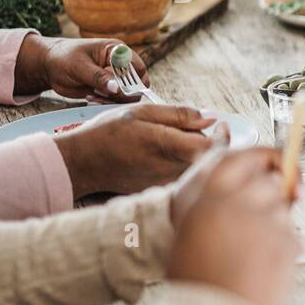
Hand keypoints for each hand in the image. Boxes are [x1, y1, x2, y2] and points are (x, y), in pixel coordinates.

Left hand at [15, 33, 147, 102]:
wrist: (48, 66)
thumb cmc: (63, 58)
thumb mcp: (79, 67)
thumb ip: (99, 78)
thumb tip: (117, 89)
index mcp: (117, 51)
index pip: (138, 68)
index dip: (136, 81)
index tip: (122, 91)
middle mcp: (120, 65)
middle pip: (136, 85)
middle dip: (122, 94)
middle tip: (104, 96)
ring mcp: (114, 78)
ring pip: (126, 95)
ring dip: (112, 100)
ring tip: (93, 96)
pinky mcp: (108, 89)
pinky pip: (115, 101)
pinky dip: (105, 102)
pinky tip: (90, 97)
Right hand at [52, 104, 218, 198]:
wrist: (82, 164)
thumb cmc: (107, 133)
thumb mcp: (141, 112)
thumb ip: (179, 114)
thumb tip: (210, 117)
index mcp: (165, 145)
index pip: (211, 148)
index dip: (223, 137)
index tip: (220, 125)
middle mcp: (169, 169)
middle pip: (207, 158)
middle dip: (207, 142)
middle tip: (190, 128)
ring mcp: (165, 184)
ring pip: (196, 168)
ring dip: (195, 154)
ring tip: (171, 141)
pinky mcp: (160, 192)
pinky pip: (182, 177)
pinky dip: (182, 165)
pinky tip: (163, 156)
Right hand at [166, 147, 295, 304]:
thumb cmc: (199, 282)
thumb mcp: (191, 236)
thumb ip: (217, 207)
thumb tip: (247, 188)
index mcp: (209, 201)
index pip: (244, 158)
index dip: (266, 156)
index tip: (278, 163)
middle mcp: (237, 206)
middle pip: (272, 181)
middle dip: (277, 191)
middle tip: (273, 209)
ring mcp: (265, 224)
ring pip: (283, 209)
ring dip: (276, 222)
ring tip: (255, 253)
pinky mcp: (286, 245)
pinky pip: (290, 235)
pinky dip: (282, 247)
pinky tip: (263, 268)